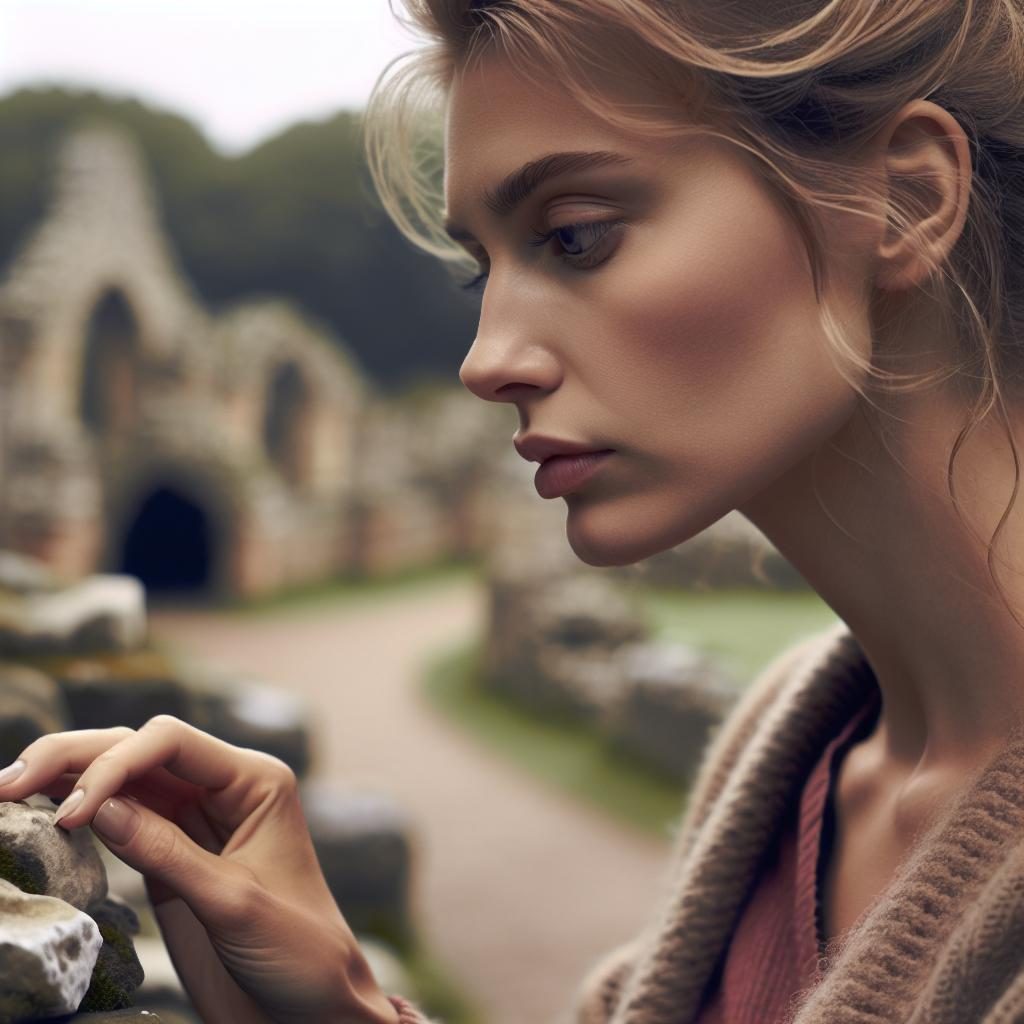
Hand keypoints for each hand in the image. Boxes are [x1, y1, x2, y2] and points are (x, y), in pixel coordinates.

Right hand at [0, 715, 399, 1023]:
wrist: (310, 1006)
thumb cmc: (296, 950)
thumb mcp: (233, 902)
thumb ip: (167, 853)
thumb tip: (96, 806)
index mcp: (256, 781)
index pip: (173, 742)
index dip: (114, 763)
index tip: (71, 813)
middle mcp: (224, 788)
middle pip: (142, 750)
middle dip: (77, 758)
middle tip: (10, 783)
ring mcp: (195, 820)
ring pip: (124, 781)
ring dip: (69, 780)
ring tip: (10, 790)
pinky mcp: (171, 855)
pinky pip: (121, 821)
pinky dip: (82, 815)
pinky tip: (45, 816)